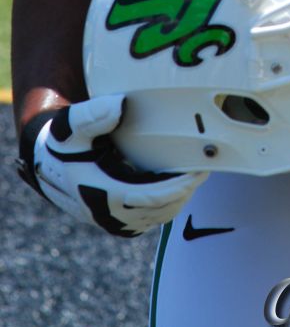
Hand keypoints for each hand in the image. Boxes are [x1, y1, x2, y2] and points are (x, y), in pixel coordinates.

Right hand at [17, 94, 206, 236]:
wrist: (48, 162)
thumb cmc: (63, 142)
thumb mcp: (69, 125)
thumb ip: (90, 114)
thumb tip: (119, 106)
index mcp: (99, 194)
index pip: (149, 198)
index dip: (176, 188)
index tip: (197, 172)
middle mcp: (106, 214)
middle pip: (158, 211)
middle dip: (183, 192)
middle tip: (204, 169)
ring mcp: (112, 220)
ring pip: (156, 217)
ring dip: (177, 200)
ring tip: (194, 175)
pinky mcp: (117, 220)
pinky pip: (150, 219)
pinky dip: (166, 205)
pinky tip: (177, 184)